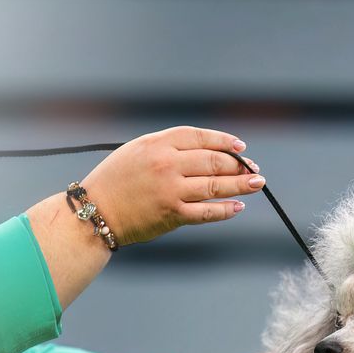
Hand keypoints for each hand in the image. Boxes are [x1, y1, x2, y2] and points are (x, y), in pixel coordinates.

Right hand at [27, 125, 264, 309]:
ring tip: (256, 184)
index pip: (200, 137)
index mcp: (158, 144)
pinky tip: (237, 207)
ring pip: (215, 186)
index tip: (240, 147)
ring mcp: (171, 190)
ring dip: (240, 185)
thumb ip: (168, 148)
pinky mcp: (173, 215)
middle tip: (254, 169)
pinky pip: (207, 212)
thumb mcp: (138, 151)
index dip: (224, 141)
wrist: (96, 211)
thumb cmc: (115, 180)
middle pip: (213, 161)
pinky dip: (225, 210)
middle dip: (238, 165)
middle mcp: (167, 164)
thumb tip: (204, 151)